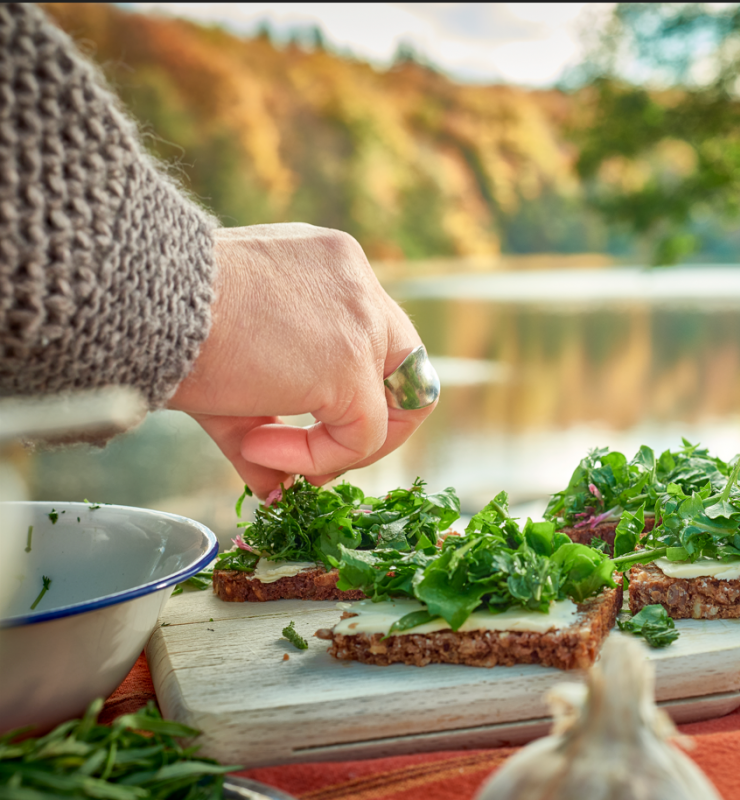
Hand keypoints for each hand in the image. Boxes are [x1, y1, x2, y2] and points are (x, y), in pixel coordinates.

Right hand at [168, 224, 434, 497]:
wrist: (137, 299)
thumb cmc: (165, 320)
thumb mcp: (231, 366)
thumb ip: (264, 425)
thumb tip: (276, 489)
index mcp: (330, 268)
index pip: (377, 338)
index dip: (356, 394)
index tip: (307, 426)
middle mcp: (358, 283)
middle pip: (409, 368)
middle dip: (375, 427)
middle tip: (321, 463)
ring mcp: (362, 319)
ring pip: (400, 405)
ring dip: (343, 449)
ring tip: (268, 453)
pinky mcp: (350, 362)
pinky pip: (361, 433)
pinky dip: (319, 458)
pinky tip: (259, 448)